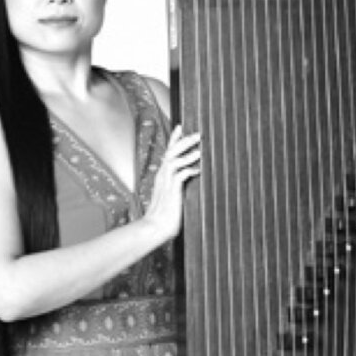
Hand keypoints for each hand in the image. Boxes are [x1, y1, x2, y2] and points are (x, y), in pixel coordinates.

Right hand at [142, 125, 201, 241]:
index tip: (180, 127)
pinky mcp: (171, 191)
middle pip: (171, 152)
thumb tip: (186, 179)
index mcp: (161, 176)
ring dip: (188, 153)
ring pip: (174, 160)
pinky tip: (198, 170)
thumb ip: (176, 186)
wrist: (154, 228)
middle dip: (183, 141)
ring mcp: (165, 184)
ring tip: (200, 148)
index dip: (174, 139)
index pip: (167, 153)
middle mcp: (162, 177)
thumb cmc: (163, 217)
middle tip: (197, 134)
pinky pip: (180, 175)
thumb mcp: (170, 197)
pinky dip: (189, 170)